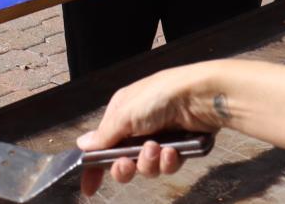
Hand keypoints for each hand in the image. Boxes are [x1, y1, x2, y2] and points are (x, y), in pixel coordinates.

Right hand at [76, 64, 223, 194]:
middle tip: (126, 164)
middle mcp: (138, 126)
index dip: (94, 167)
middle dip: (124, 167)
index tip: (89, 188)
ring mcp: (159, 137)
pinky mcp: (179, 147)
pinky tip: (172, 151)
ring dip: (149, 162)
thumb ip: (105, 134)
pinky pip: (167, 166)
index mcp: (121, 113)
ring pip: (146, 167)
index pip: (101, 144)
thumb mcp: (125, 113)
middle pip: (123, 161)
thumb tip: (83, 144)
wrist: (201, 97)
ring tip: (157, 149)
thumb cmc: (160, 96)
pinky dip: (168, 161)